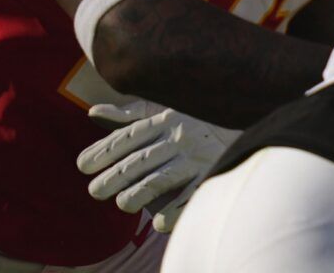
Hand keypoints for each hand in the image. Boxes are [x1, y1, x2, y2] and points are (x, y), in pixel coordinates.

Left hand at [78, 99, 238, 232]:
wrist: (251, 112)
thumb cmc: (196, 118)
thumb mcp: (164, 110)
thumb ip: (130, 116)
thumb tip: (93, 112)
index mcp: (166, 119)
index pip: (129, 137)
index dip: (103, 151)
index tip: (82, 166)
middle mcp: (180, 136)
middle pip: (139, 161)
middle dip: (113, 178)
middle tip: (95, 191)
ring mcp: (197, 155)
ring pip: (160, 179)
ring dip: (136, 195)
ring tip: (123, 204)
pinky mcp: (214, 172)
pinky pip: (190, 195)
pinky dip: (173, 210)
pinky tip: (157, 222)